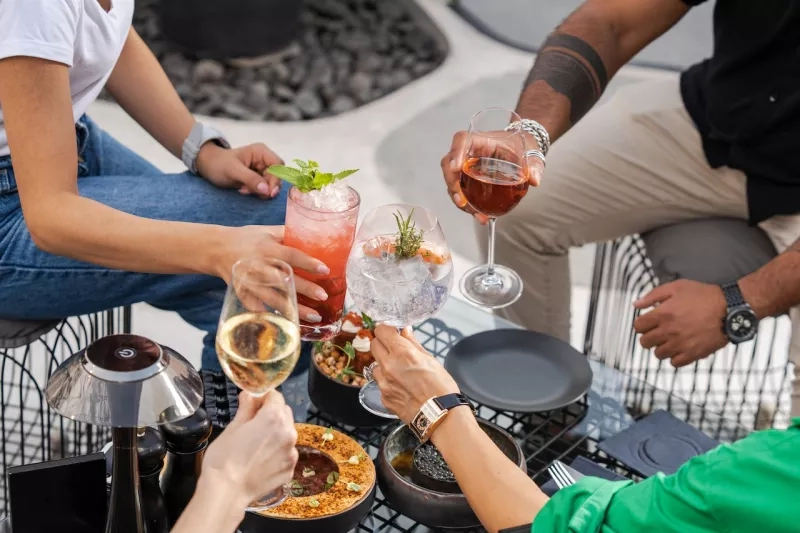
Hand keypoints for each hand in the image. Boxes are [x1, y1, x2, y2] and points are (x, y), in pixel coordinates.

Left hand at [196, 142, 283, 197]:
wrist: (207, 166)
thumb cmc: (218, 164)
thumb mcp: (233, 171)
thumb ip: (250, 179)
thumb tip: (267, 190)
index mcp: (261, 152)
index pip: (278, 165)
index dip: (277, 179)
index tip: (270, 193)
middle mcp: (264, 159)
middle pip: (276, 176)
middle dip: (266, 187)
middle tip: (250, 192)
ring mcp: (261, 169)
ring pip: (271, 184)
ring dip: (260, 191)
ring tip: (243, 190)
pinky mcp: (257, 178)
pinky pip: (264, 188)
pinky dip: (256, 192)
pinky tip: (243, 190)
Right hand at [200, 391, 298, 506]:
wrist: (226, 493)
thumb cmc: (223, 459)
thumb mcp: (232, 428)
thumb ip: (246, 409)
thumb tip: (249, 395)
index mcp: (273, 418)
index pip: (275, 396)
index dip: (263, 398)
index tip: (253, 404)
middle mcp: (288, 433)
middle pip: (284, 413)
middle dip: (271, 414)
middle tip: (253, 425)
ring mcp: (292, 453)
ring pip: (287, 434)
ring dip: (276, 434)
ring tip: (255, 446)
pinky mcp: (290, 469)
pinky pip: (286, 453)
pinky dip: (277, 453)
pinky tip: (260, 461)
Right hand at [218, 226, 330, 322]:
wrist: (216, 248)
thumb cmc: (247, 238)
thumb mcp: (267, 230)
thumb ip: (288, 233)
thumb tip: (315, 234)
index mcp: (267, 247)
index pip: (290, 255)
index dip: (307, 263)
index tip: (325, 270)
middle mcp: (258, 264)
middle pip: (283, 279)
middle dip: (304, 289)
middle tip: (323, 296)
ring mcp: (249, 281)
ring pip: (273, 298)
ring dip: (293, 308)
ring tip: (314, 317)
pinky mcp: (241, 292)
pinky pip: (256, 307)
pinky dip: (270, 316)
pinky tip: (287, 324)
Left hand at [370, 325, 459, 422]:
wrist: (441, 415)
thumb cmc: (441, 387)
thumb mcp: (430, 359)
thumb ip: (413, 343)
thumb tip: (404, 331)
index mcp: (402, 353)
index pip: (381, 330)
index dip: (386, 329)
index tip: (392, 332)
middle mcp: (388, 366)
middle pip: (374, 345)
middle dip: (383, 343)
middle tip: (394, 348)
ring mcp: (383, 383)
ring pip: (375, 365)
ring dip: (383, 364)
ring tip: (399, 370)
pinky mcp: (383, 397)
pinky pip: (379, 383)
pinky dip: (387, 381)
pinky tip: (401, 386)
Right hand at [440, 130, 543, 224]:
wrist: (522, 147)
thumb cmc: (522, 145)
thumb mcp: (530, 153)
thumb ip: (534, 166)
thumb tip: (535, 180)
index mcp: (482, 140)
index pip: (462, 140)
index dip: (456, 152)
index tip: (457, 167)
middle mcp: (470, 152)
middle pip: (450, 164)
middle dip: (452, 184)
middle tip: (462, 201)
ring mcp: (467, 165)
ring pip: (453, 180)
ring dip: (459, 199)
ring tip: (476, 214)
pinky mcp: (469, 178)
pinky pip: (461, 190)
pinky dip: (467, 204)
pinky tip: (479, 215)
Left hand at [633, 279, 728, 367]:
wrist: (729, 308)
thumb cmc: (704, 295)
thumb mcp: (676, 287)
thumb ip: (653, 296)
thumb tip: (636, 304)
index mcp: (662, 314)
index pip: (638, 327)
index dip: (641, 325)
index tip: (647, 324)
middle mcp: (669, 331)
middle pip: (645, 342)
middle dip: (649, 337)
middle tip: (657, 332)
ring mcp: (680, 344)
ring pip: (658, 354)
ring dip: (661, 347)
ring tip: (670, 340)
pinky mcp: (693, 354)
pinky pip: (675, 363)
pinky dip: (675, 357)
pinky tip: (680, 349)